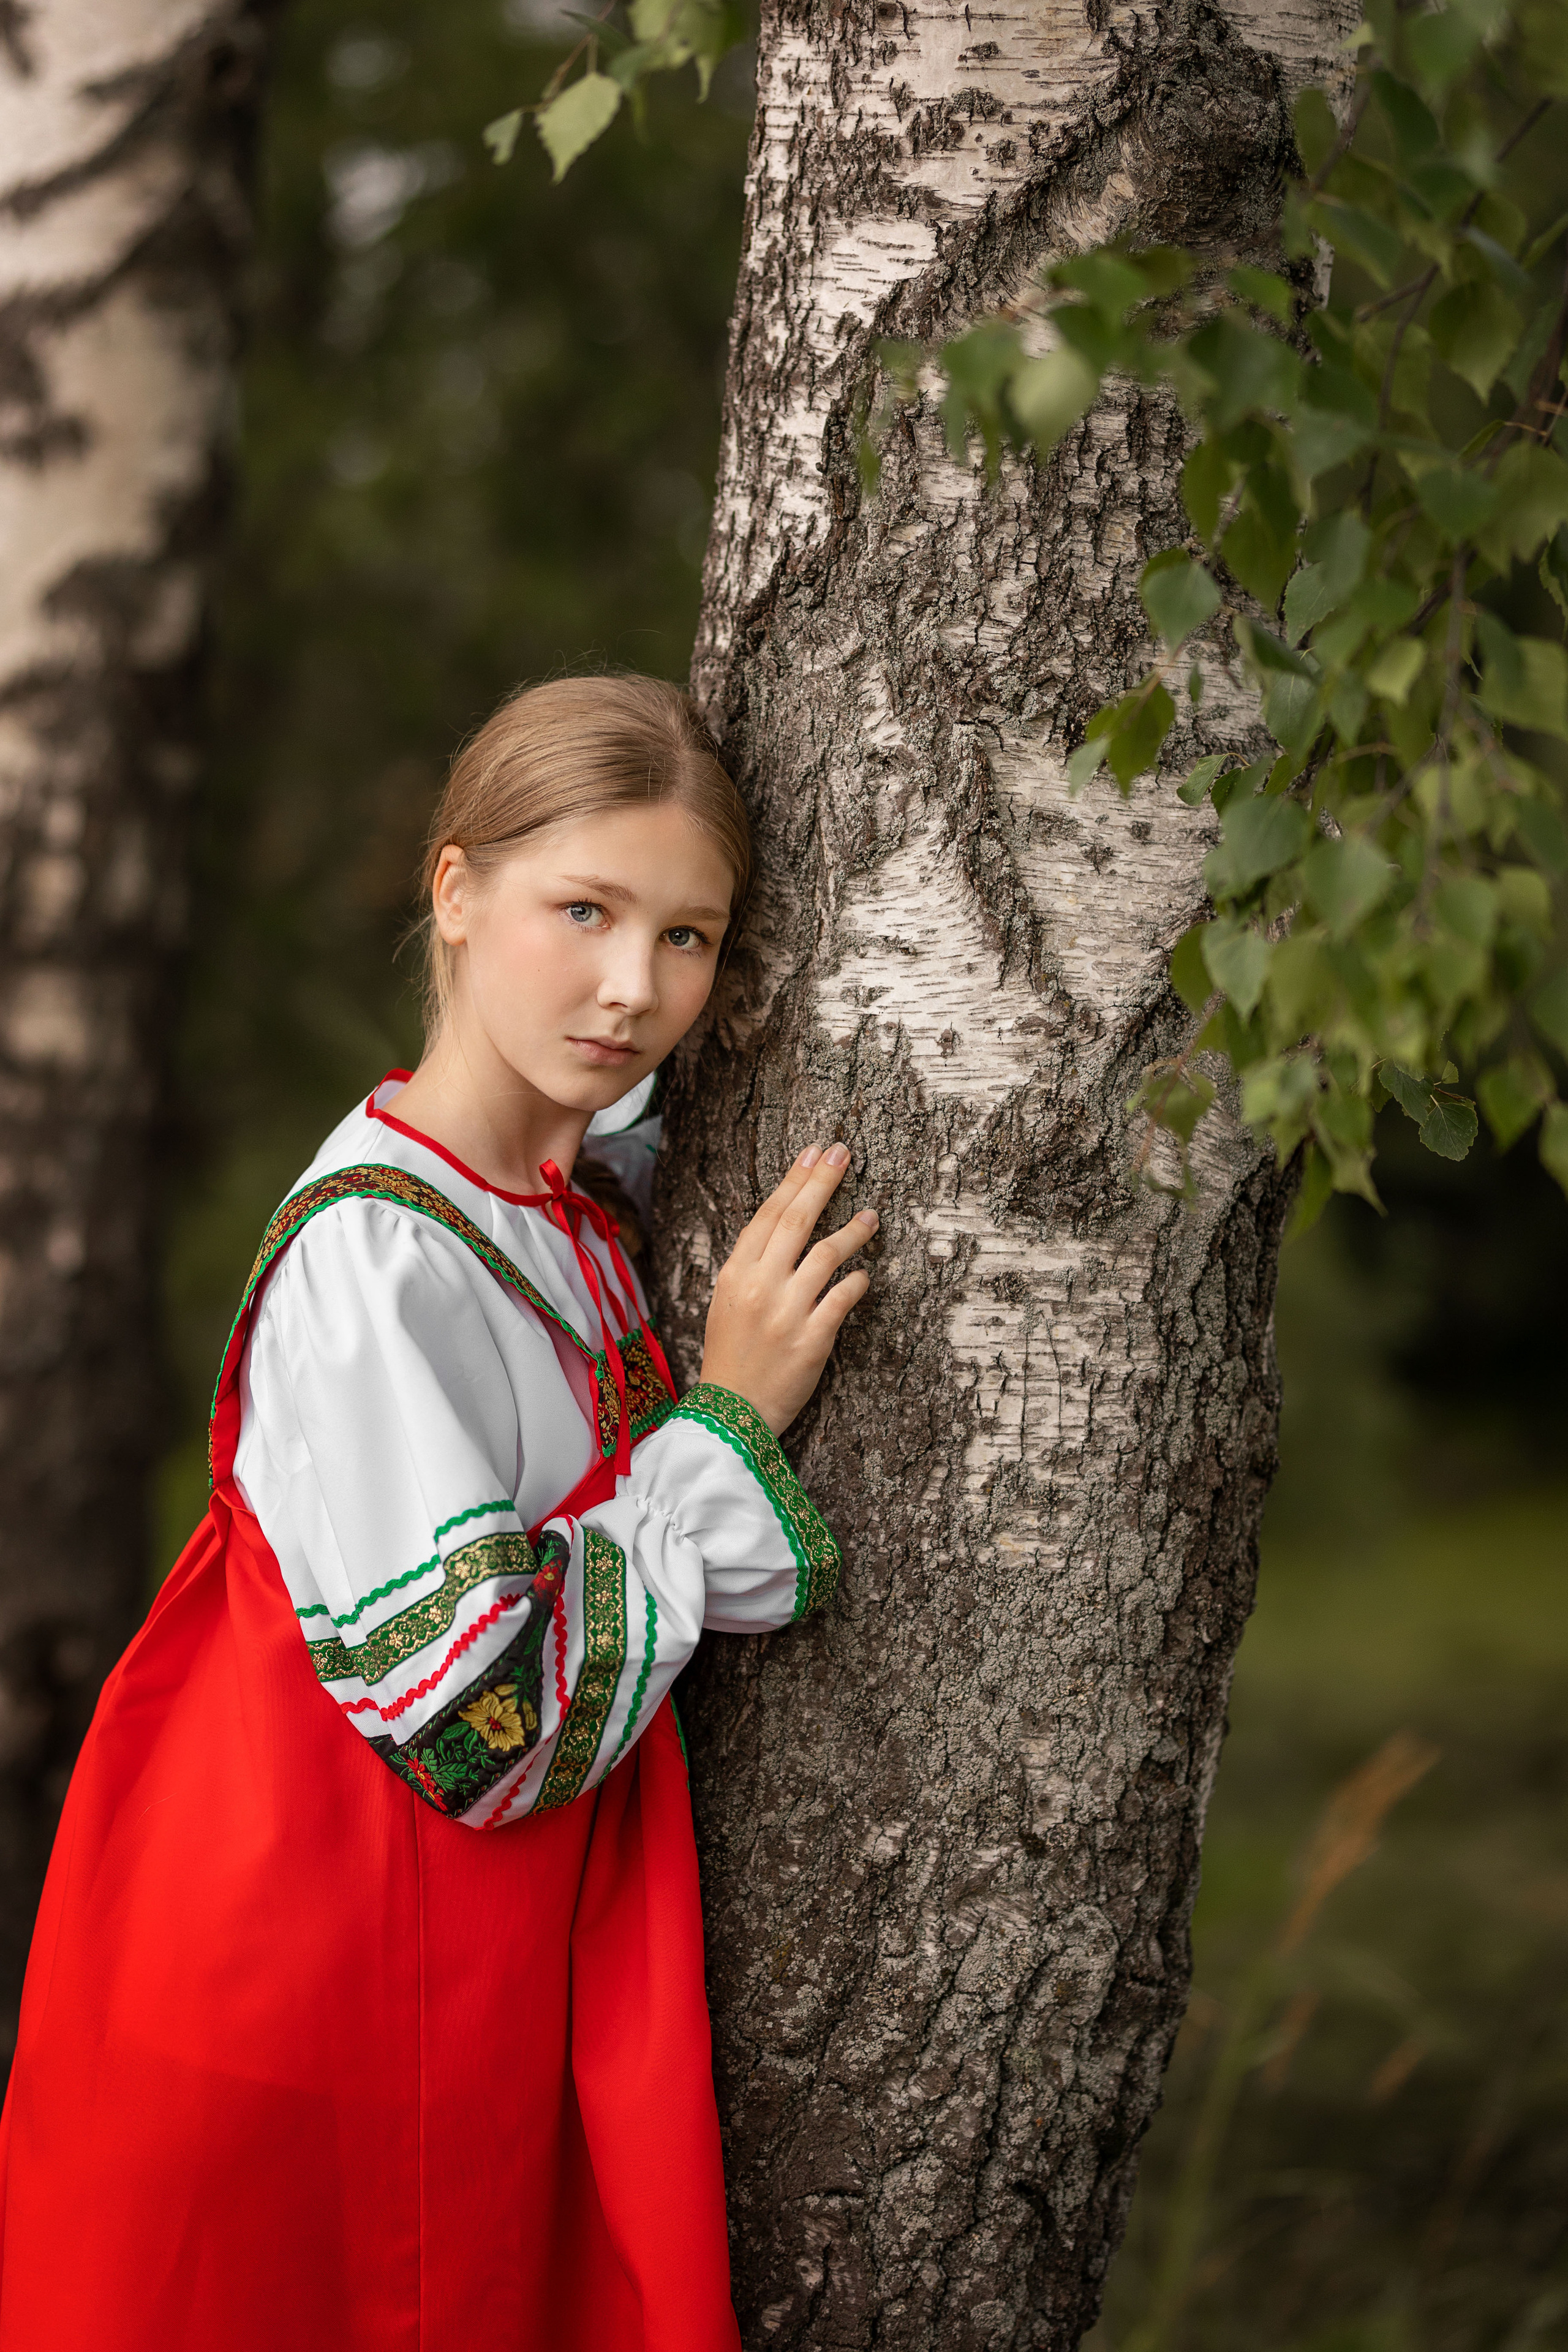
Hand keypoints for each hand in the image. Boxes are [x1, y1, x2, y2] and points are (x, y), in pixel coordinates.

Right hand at [697, 1144, 876, 1434]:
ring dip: (852, 1231)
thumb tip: (782, 1228)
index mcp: (735, 1273)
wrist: (731, 1414)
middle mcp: (761, 1286)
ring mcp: (787, 1312)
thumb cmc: (731, 1356)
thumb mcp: (727, 1303)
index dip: (793, 1180)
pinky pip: (843, 1299)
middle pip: (796, 1221)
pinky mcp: (813, 1339)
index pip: (767, 1214)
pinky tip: (865, 1274)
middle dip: (821, 1182)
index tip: (813, 1152)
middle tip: (843, 1153)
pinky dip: (857, 1283)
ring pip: (826, 1255)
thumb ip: (753, 1267)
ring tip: (872, 1216)